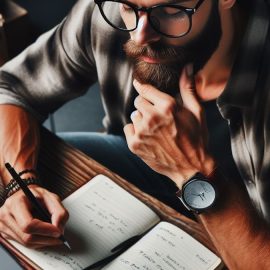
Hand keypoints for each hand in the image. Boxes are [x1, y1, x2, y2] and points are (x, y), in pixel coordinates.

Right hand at [0, 185, 68, 248]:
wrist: (24, 195)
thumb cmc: (36, 195)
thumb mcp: (51, 197)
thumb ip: (59, 211)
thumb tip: (59, 229)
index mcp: (16, 203)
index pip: (28, 224)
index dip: (45, 230)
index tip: (58, 232)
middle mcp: (6, 215)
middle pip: (27, 237)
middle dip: (47, 239)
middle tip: (59, 237)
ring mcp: (3, 226)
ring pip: (25, 243)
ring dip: (43, 242)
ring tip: (53, 236)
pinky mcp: (5, 233)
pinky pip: (23, 244)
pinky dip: (37, 242)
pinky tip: (44, 236)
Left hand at [124, 64, 214, 187]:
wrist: (191, 168)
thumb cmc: (196, 139)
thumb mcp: (197, 112)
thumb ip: (188, 88)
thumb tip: (187, 67)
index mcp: (167, 107)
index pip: (145, 89)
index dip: (143, 87)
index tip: (139, 84)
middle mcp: (152, 118)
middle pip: (138, 101)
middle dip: (146, 105)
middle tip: (157, 115)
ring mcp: (142, 132)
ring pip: (134, 115)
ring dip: (142, 119)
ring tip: (155, 129)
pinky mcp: (134, 145)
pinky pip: (128, 129)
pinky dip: (135, 131)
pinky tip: (148, 137)